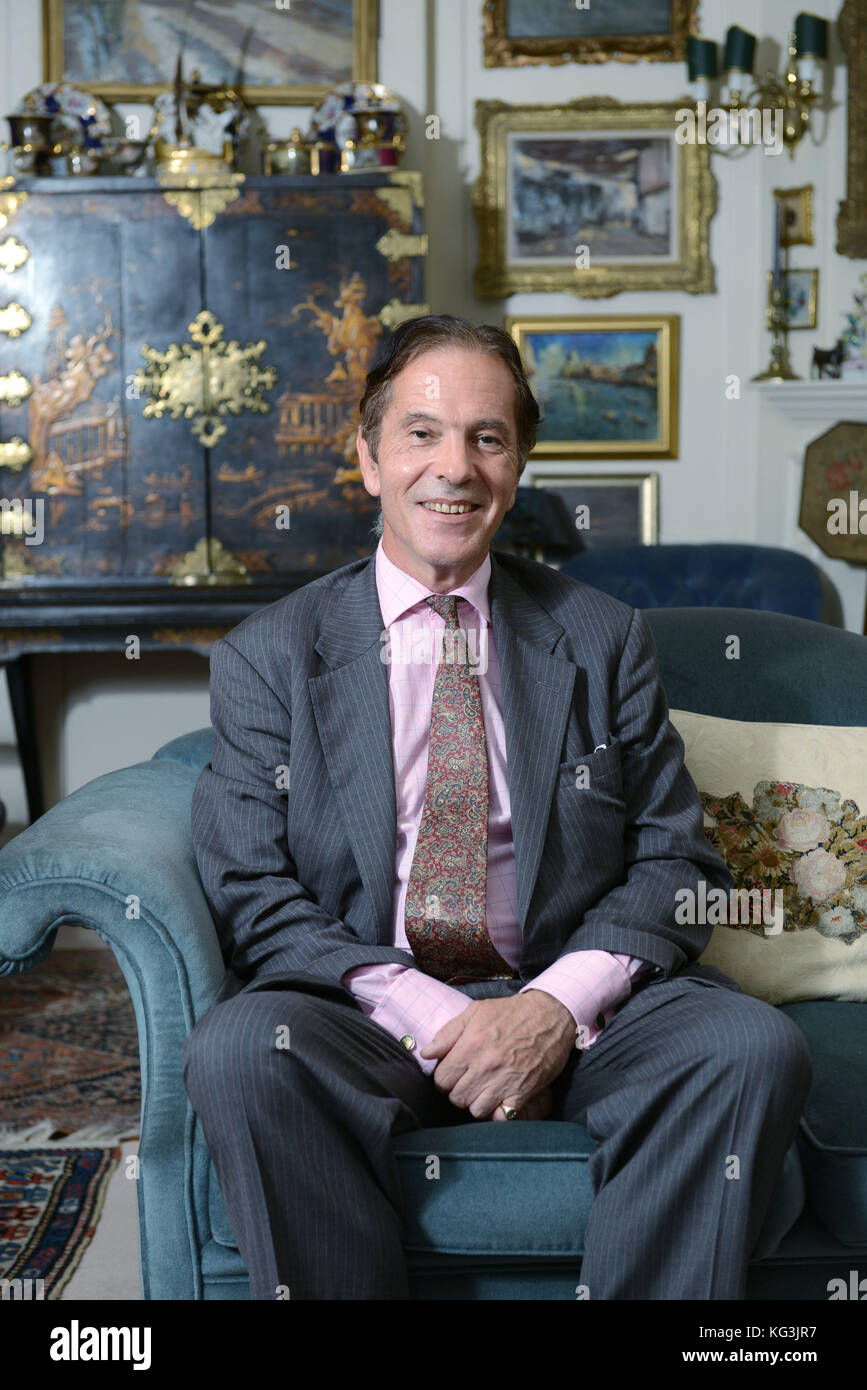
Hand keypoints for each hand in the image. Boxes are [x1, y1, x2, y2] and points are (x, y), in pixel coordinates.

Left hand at [420, 990, 574, 1120]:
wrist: (551, 1015)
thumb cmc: (512, 1012)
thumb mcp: (476, 1012)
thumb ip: (448, 1033)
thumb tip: (427, 1053)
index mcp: (471, 1044)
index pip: (442, 1079)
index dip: (445, 1079)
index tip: (454, 1074)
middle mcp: (485, 1065)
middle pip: (456, 1097)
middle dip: (459, 1092)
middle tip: (469, 1082)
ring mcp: (504, 1080)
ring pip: (475, 1110)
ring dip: (477, 1103)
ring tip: (483, 1090)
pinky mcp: (522, 1092)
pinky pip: (500, 1116)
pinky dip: (497, 1112)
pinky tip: (499, 1100)